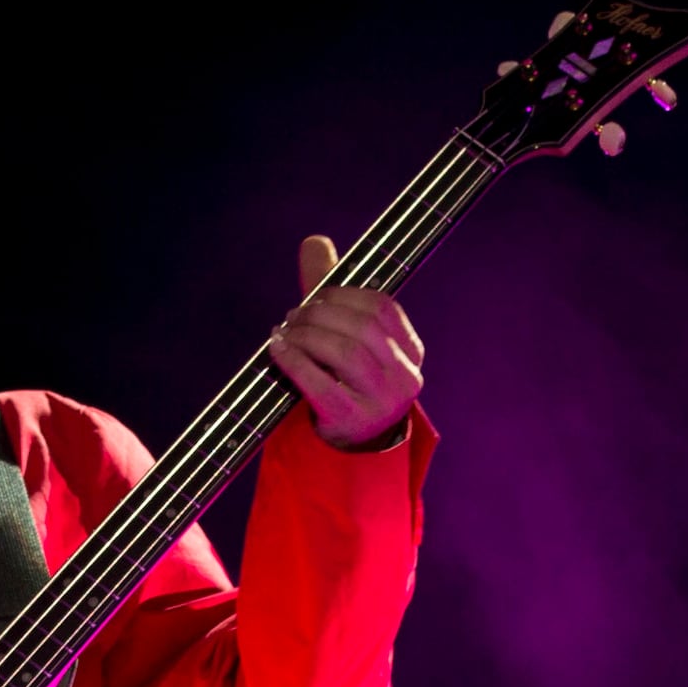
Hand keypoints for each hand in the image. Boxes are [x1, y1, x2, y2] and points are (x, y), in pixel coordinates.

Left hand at [273, 234, 424, 449]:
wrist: (355, 445)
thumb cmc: (348, 381)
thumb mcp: (349, 338)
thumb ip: (332, 292)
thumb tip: (313, 241)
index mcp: (411, 352)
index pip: (382, 308)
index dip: (344, 295)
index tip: (315, 296)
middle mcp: (404, 377)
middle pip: (361, 327)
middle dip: (320, 313)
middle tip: (293, 316)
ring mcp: (382, 402)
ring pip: (343, 352)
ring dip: (305, 334)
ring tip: (284, 332)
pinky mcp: (353, 421)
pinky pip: (319, 382)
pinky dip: (292, 360)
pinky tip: (276, 349)